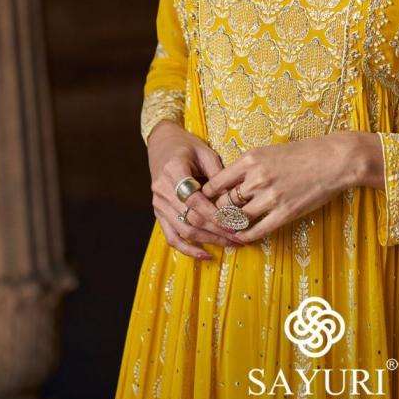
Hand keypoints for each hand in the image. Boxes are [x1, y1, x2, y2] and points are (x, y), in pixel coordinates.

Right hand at [148, 121, 244, 258]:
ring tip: (231, 244)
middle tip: (240, 237)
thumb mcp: (205, 152)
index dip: (214, 214)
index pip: (194, 200)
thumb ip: (219, 173)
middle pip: (190, 218)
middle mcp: (162, 189)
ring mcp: (158, 203)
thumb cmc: (187, 145)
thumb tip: (237, 196)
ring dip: (209, 240)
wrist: (162, 143)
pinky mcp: (158, 212)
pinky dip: (187, 249)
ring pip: (183, 230)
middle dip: (217, 231)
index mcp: (173, 170)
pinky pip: (171, 236)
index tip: (235, 222)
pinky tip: (206, 256)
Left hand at [198, 133, 364, 243]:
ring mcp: (271, 197)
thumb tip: (228, 183)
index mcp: (250, 160)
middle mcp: (256, 179)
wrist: (333, 160)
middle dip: (218, 213)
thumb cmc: (302, 153)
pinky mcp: (284, 213)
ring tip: (227, 229)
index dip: (208, 196)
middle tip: (214, 219)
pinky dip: (245, 237)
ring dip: (231, 226)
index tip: (206, 202)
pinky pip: (257, 230)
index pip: (216, 183)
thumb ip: (248, 167)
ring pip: (238, 218)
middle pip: (224, 203)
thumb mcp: (268, 151)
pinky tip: (241, 238)